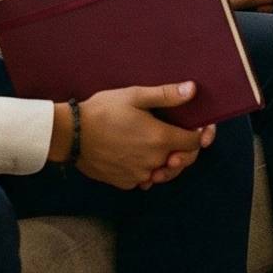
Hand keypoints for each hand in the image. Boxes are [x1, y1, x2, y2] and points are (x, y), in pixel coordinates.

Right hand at [59, 83, 210, 189]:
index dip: (201, 135)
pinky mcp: (124, 182)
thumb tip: (192, 89)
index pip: (194, 143)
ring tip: (164, 150)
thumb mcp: (135, 96)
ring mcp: (138, 174)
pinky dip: (148, 171)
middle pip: (183, 161)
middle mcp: (153, 161)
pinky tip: (143, 158)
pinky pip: (145, 179)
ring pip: (164, 173)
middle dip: (187, 151)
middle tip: (181, 137)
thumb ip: (166, 95)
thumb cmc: (103, 110)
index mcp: (160, 139)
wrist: (70, 134)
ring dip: (168, 163)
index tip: (201, 127)